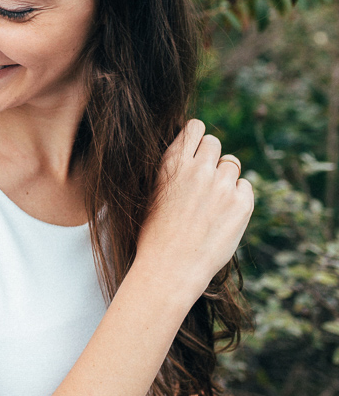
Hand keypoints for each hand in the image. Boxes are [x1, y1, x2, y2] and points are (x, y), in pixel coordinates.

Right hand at [136, 119, 252, 300]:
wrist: (170, 267)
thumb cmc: (153, 234)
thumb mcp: (152, 193)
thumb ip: (172, 169)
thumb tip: (190, 152)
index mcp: (172, 163)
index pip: (194, 128)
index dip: (196, 137)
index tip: (195, 149)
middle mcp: (198, 169)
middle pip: (214, 143)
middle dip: (210, 156)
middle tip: (203, 178)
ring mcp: (222, 185)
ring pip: (231, 163)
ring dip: (224, 176)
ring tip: (211, 200)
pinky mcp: (242, 203)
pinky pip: (245, 186)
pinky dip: (237, 195)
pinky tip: (222, 213)